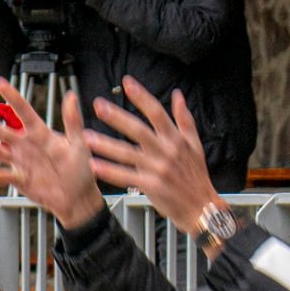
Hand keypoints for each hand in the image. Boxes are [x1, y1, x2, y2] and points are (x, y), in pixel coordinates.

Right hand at [0, 78, 103, 229]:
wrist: (77, 198)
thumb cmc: (81, 169)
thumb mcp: (79, 144)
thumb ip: (73, 121)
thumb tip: (71, 97)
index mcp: (41, 133)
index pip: (24, 112)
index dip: (12, 96)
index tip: (0, 82)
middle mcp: (27, 145)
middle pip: (2, 131)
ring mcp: (21, 162)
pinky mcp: (20, 179)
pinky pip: (6, 175)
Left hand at [80, 76, 221, 237]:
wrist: (201, 208)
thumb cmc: (197, 177)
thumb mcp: (195, 144)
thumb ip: (184, 118)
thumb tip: (178, 95)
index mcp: (176, 139)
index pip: (157, 112)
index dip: (142, 96)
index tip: (127, 82)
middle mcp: (166, 151)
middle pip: (138, 130)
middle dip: (117, 117)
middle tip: (99, 105)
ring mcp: (158, 169)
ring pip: (128, 154)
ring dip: (106, 145)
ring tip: (87, 137)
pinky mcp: (151, 186)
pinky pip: (126, 177)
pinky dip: (110, 171)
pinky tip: (95, 165)